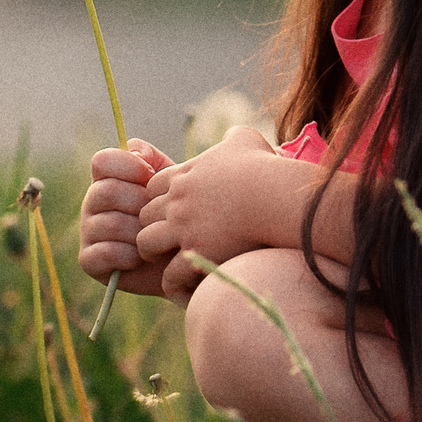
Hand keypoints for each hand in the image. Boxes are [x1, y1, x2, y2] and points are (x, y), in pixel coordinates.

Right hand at [79, 140, 174, 295]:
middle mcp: (92, 201)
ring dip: (140, 234)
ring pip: (111, 224)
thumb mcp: (169, 182)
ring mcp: (87, 230)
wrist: (181, 258)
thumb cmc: (174, 216)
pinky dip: (131, 256)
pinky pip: (106, 252)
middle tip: (160, 216)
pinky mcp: (88, 260)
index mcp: (107, 178)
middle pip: (107, 191)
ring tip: (155, 239)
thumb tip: (137, 155)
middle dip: (141, 204)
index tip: (153, 177)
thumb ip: (152, 159)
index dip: (130, 167)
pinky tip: (143, 257)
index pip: (102, 161)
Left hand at [134, 128, 292, 302]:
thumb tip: (232, 137)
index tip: (173, 212)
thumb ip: (233, 137)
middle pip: (144, 215)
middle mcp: (177, 200)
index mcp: (184, 175)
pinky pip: (169, 274)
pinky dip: (175, 282)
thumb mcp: (246, 140)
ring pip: (146, 243)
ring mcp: (183, 226)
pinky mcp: (196, 251)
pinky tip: (186, 284)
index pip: (151, 188)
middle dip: (152, 226)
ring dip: (155, 254)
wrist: (277, 196)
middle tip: (167, 240)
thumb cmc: (266, 169)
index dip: (160, 201)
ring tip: (170, 263)